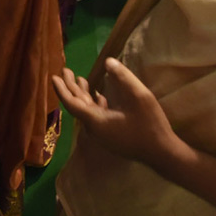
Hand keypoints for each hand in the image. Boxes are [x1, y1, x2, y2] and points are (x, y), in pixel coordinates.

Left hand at [52, 58, 180, 169]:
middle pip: (78, 106)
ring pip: (87, 111)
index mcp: (97, 121)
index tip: (53, 77)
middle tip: (65, 70)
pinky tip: (98, 95)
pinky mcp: (111, 135)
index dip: (62, 90)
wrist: (162, 153)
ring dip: (83, 94)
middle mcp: (95, 128)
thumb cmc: (150, 126)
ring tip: (80, 78)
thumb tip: (108, 62)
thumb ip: (123, 78)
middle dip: (71, 87)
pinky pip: (96, 116)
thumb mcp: (140, 97)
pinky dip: (94, 103)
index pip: (72, 104)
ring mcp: (103, 133)